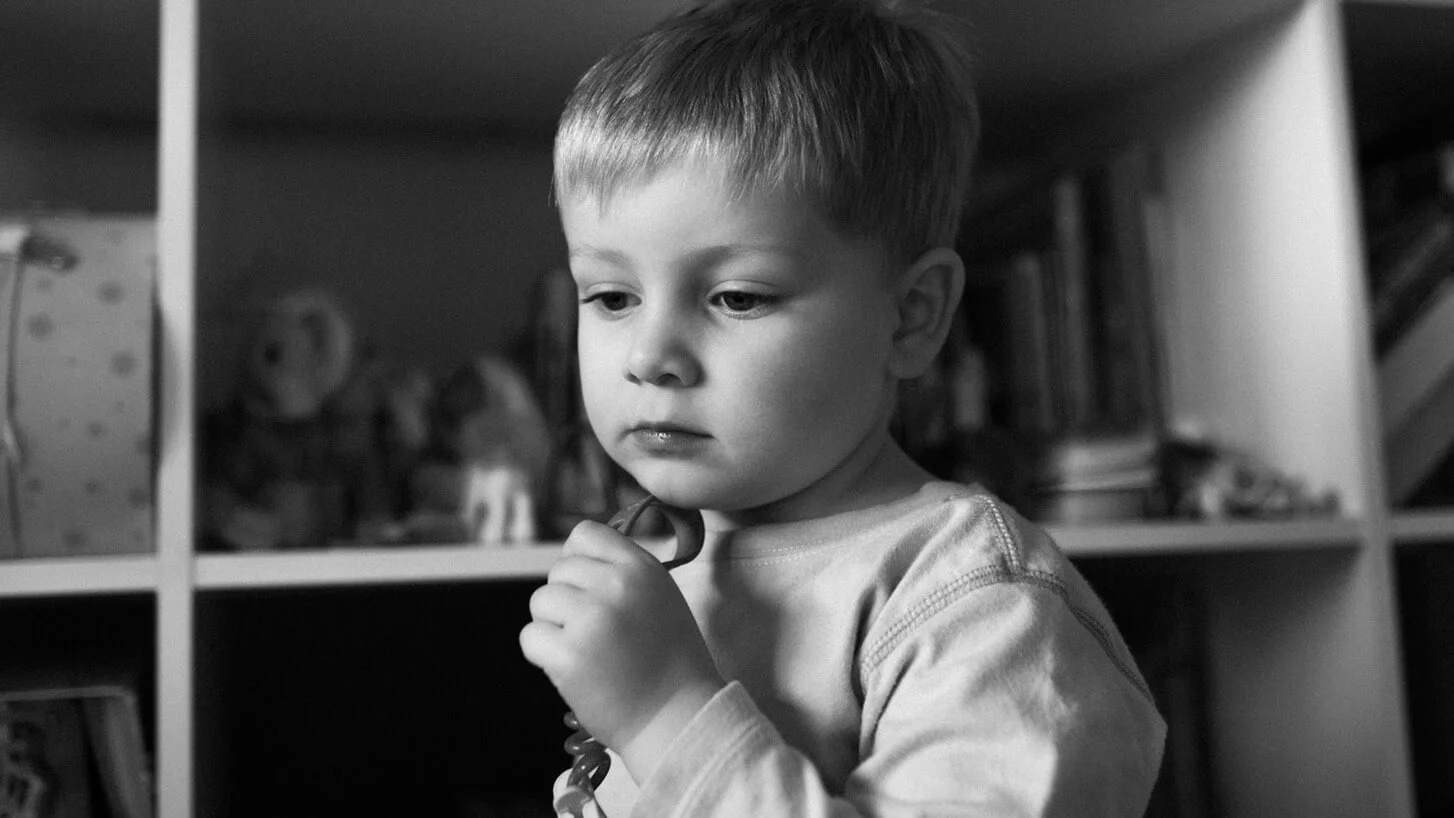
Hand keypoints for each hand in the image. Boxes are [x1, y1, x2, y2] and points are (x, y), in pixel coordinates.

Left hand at [520, 520, 724, 780]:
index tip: (587, 588)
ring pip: (540, 601)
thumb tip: (573, 556)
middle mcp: (616, 585)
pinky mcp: (569, 654)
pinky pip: (530, 637)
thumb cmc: (669, 662)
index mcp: (641, 568)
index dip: (578, 560)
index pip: (585, 534)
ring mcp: (591, 618)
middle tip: (591, 632)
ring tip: (584, 651)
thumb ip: (623, 572)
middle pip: (558, 571)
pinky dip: (542, 654)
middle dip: (566, 600)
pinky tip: (571, 669)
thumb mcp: (660, 597)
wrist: (678, 718)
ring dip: (553, 626)